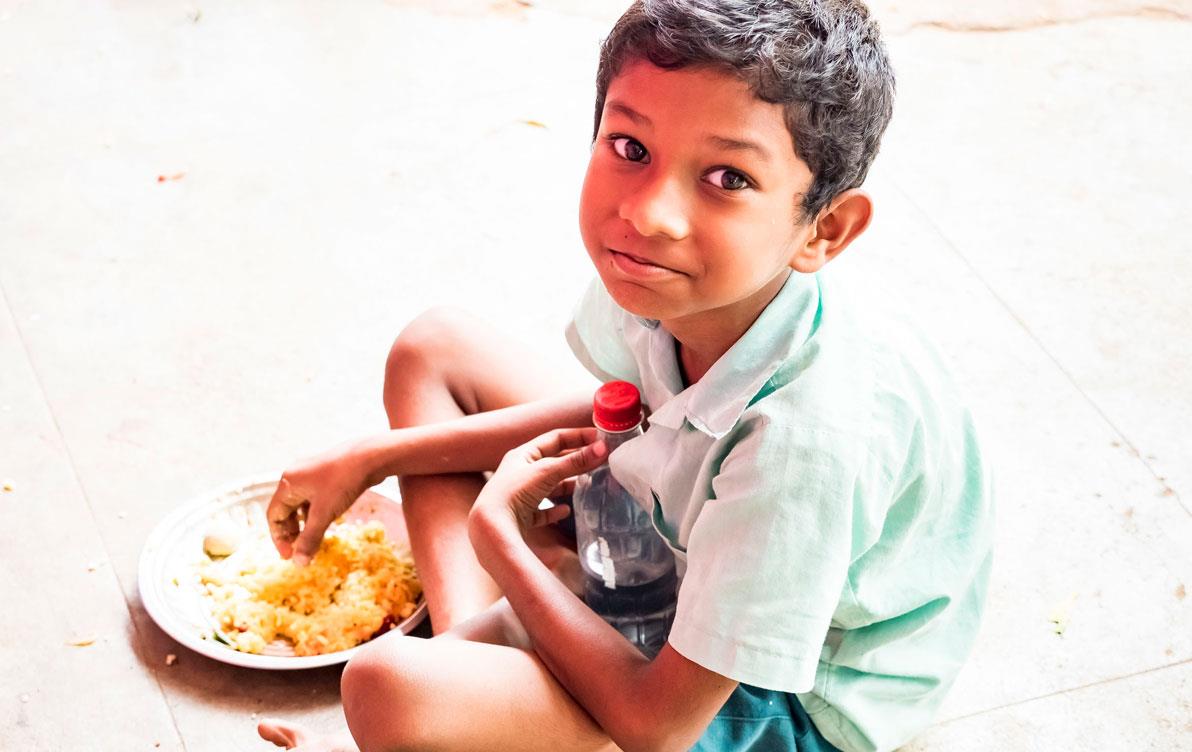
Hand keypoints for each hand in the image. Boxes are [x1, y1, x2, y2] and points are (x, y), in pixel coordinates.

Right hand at [266, 440, 375, 565]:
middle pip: (285, 510)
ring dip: (305, 524)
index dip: (280, 538)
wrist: (370, 456)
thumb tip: (299, 563)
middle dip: (292, 532)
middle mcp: (296, 476)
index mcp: (288, 483)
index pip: (274, 515)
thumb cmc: (343, 482)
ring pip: (301, 505)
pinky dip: (316, 513)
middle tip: (301, 550)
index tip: (290, 556)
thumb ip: (310, 539)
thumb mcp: (324, 514)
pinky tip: (325, 523)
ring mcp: (311, 474)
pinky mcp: (326, 475)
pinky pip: (314, 498)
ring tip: (313, 540)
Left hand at [472, 428, 607, 540]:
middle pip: (553, 462)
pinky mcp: (521, 517)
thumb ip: (575, 461)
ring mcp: (519, 496)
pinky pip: (541, 511)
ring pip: (548, 487)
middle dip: (574, 461)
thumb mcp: (547, 472)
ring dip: (566, 485)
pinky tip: (565, 511)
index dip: (577, 436)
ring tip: (586, 485)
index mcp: (522, 455)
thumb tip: (603, 448)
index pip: (554, 438)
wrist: (491, 527)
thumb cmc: (514, 492)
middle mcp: (519, 473)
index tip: (598, 438)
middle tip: (598, 461)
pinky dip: (554, 511)